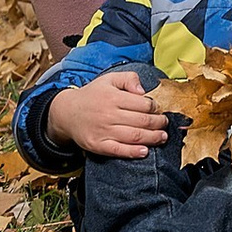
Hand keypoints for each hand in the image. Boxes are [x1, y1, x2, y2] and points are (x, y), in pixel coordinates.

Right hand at [48, 69, 168, 160]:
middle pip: (142, 121)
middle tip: (166, 124)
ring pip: (134, 136)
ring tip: (162, 137)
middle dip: (159, 123)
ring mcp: (102, 131)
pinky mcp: (97, 145)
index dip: (157, 108)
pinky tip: (144, 152)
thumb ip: (129, 79)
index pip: (144, 104)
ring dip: (152, 138)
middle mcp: (109, 115)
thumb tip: (143, 90)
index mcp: (114, 98)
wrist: (66, 112)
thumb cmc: (92, 95)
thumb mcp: (110, 79)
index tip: (162, 110)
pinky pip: (117, 150)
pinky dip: (132, 152)